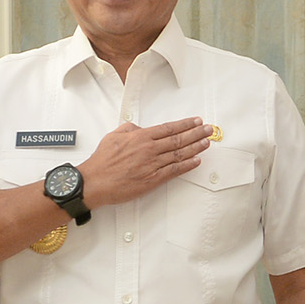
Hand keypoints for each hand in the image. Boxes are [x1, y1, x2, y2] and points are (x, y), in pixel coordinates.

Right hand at [77, 117, 212, 209]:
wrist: (95, 181)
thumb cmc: (102, 161)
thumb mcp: (114, 136)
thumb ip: (130, 128)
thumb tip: (140, 127)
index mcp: (141, 136)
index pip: (169, 128)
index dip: (185, 124)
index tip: (196, 121)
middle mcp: (150, 149)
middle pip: (179, 139)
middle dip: (196, 133)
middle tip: (209, 130)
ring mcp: (153, 165)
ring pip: (179, 154)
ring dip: (196, 147)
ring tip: (207, 143)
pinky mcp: (153, 179)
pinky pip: (174, 171)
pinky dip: (187, 165)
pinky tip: (196, 161)